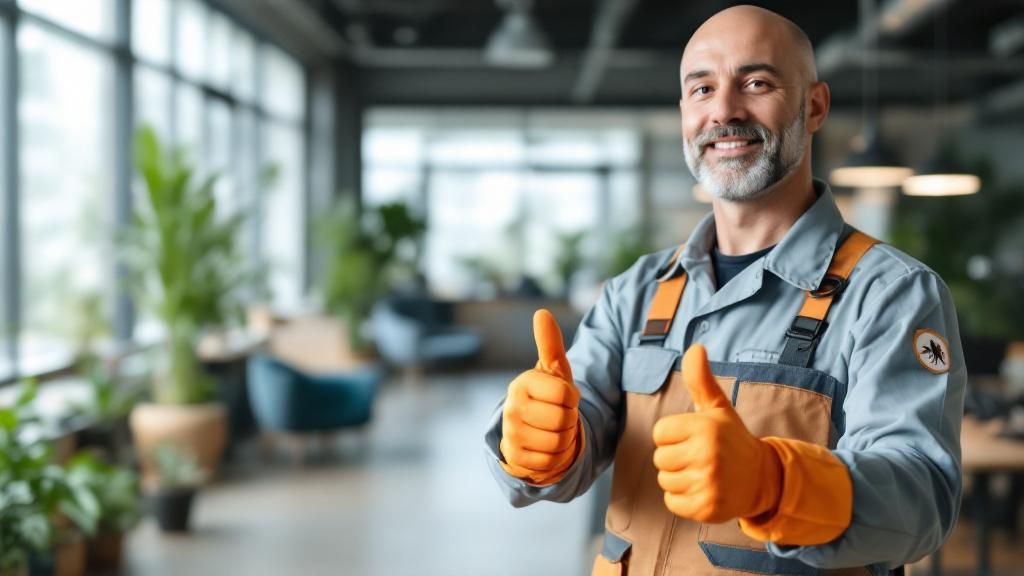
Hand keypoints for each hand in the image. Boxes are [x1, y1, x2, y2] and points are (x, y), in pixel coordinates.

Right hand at [499, 309, 581, 484]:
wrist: (529, 432)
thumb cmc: (547, 397)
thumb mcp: (553, 372)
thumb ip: (549, 343)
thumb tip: (541, 312)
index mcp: (523, 383)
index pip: (565, 395)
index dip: (572, 398)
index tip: (563, 398)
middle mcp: (511, 407)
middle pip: (564, 420)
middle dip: (569, 421)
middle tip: (558, 416)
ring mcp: (511, 434)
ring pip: (559, 442)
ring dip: (564, 440)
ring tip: (552, 431)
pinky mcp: (515, 458)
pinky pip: (551, 462)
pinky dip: (555, 457)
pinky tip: (545, 448)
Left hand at [652, 344, 781, 522]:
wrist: (763, 478)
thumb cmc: (731, 439)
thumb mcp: (717, 408)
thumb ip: (700, 379)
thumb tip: (695, 347)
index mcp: (705, 427)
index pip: (660, 433)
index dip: (673, 436)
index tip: (695, 438)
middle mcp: (707, 454)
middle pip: (660, 458)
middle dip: (676, 458)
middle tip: (701, 458)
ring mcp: (708, 483)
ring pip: (665, 481)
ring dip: (679, 479)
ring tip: (704, 473)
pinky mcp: (707, 508)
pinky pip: (672, 503)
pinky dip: (683, 500)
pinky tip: (704, 490)